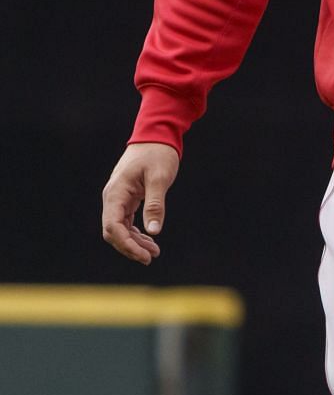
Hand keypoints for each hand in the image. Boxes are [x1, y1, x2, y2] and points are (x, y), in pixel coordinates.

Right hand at [101, 142, 179, 264]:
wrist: (156, 136)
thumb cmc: (158, 155)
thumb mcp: (159, 179)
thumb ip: (155, 204)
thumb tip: (155, 232)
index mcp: (116, 193)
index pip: (113, 227)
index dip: (126, 244)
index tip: (144, 255)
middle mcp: (113, 198)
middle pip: (114, 231)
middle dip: (130, 247)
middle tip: (150, 258)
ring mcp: (118, 199)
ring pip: (120, 228)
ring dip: (134, 242)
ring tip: (154, 252)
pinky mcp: (127, 198)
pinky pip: (126, 221)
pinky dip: (136, 232)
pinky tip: (149, 240)